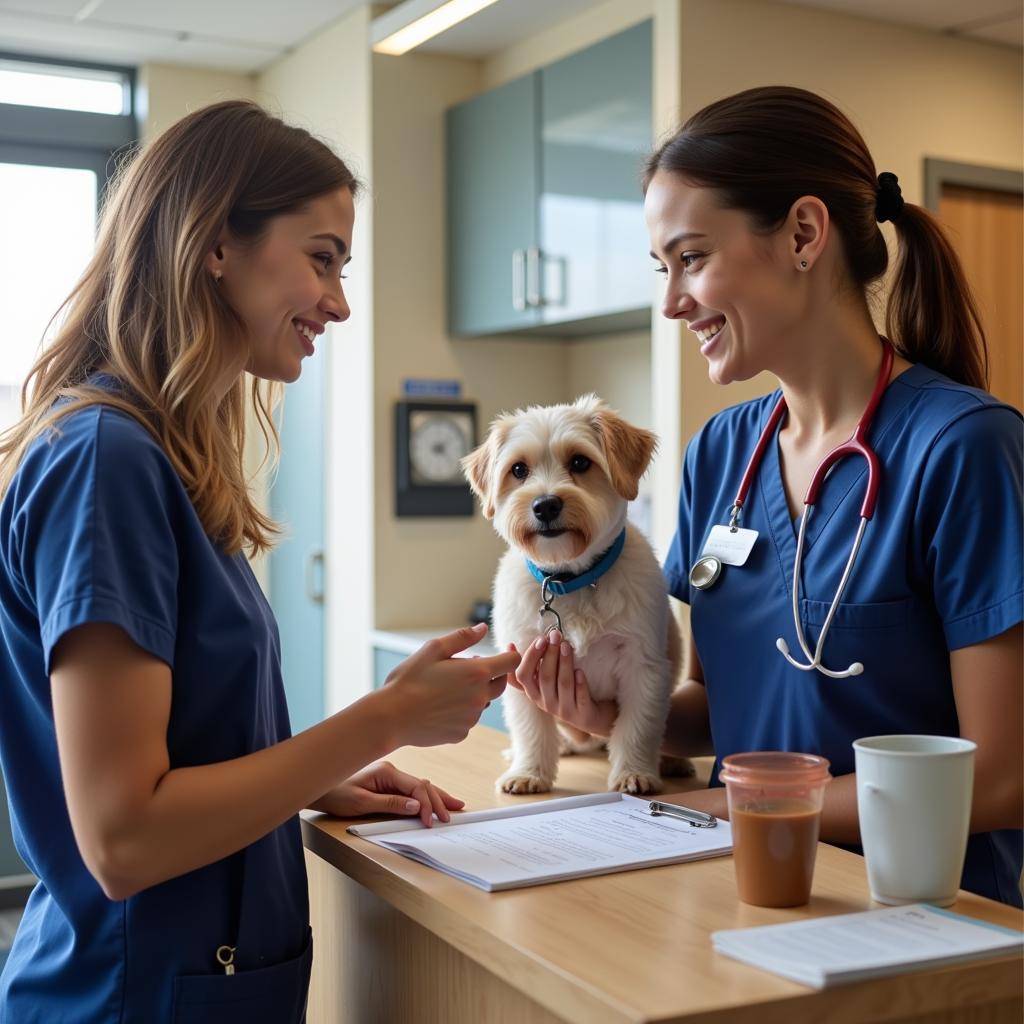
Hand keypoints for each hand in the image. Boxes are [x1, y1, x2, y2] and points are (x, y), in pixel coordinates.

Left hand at [311, 761, 463, 827]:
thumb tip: (417, 805)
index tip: (431, 821)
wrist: (319, 788)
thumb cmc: (336, 794)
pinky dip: (425, 796)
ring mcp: (390, 776)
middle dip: (439, 800)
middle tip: (452, 814)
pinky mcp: (387, 782)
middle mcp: (391, 770)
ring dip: (436, 797)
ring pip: (420, 786)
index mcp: (387, 772)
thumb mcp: (362, 803)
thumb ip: (391, 804)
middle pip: (423, 784)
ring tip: (454, 805)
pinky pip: (411, 789)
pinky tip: (434, 800)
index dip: (428, 804)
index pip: (417, 786)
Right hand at [382, 623, 519, 747]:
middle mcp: (480, 698)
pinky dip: (460, 710)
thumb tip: (483, 629)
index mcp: (476, 673)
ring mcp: (472, 718)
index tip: (503, 649)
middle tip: (465, 667)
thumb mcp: (433, 649)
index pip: (511, 662)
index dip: (510, 654)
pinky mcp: (462, 734)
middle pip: (501, 683)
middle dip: (491, 673)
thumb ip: (462, 637)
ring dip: (473, 693)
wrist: (391, 717)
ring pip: (482, 701)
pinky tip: (439, 706)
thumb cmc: (410, 680)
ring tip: (445, 687)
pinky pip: (468, 718)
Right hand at [507, 630, 616, 737]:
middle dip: (550, 654)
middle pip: (545, 677)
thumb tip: (510, 645)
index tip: (540, 639)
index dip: (529, 657)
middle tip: (556, 635)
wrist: (588, 715)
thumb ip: (531, 665)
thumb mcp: (543, 680)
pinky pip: (580, 698)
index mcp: (533, 692)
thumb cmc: (562, 691)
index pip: (523, 676)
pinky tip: (580, 671)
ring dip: (565, 663)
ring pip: (563, 684)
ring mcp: (563, 709)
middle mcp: (546, 703)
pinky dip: (580, 684)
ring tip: (567, 645)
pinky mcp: (582, 714)